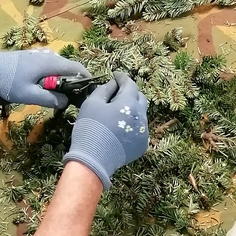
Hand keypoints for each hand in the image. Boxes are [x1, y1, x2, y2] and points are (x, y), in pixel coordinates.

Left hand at [0, 47, 89, 109]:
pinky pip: (52, 66)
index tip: (89, 92)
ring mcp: (43, 54)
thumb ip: (50, 99)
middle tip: (73, 98)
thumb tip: (66, 102)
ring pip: (61, 67)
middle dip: (74, 81)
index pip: (77, 68)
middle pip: (70, 67)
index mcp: (52, 63)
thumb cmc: (10, 81)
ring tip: (60, 95)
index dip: (86, 79)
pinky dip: (55, 75)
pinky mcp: (36, 57)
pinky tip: (47, 87)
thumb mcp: (29, 95)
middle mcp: (51, 55)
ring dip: (63, 79)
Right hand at [63, 71, 148, 188]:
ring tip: (117, 110)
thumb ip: (105, 89)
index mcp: (130, 103)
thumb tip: (113, 84)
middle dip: (130, 91)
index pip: (130, 84)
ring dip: (132, 108)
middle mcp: (141, 116)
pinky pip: (140, 128)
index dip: (122, 78)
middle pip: (140, 97)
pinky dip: (132, 123)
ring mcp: (144, 132)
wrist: (93, 160)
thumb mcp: (92, 103)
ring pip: (141, 113)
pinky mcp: (142, 145)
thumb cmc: (91, 128)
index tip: (115, 75)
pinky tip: (120, 126)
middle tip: (118, 91)